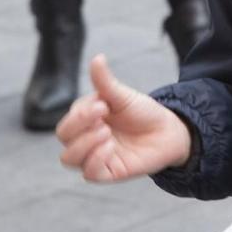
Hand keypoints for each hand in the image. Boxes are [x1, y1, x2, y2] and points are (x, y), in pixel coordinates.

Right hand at [57, 55, 191, 183]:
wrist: (168, 131)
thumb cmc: (142, 112)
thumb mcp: (123, 96)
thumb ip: (106, 82)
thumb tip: (97, 58)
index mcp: (84, 119)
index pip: (66, 119)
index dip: (80, 114)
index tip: (104, 105)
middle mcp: (85, 138)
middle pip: (62, 138)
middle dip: (78, 127)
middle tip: (104, 119)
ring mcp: (94, 156)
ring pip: (68, 159)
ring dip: (85, 144)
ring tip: (106, 133)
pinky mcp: (107, 172)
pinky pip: (88, 173)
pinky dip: (95, 160)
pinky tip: (110, 148)